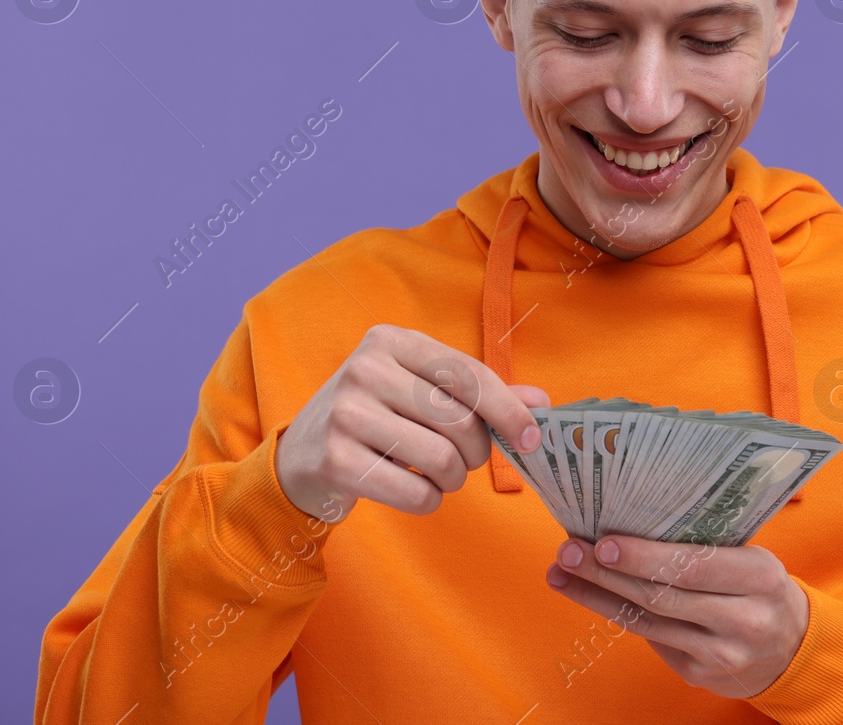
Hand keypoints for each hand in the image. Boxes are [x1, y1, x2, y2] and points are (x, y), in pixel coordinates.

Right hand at [275, 324, 548, 522]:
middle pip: (459, 420)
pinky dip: (429, 501)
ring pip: (441, 459)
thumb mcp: (421, 392)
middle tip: (465, 462)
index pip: (468, 374)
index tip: (531, 438)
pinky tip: (415, 492)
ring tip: (439, 476)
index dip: (508, 409)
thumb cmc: (377, 419)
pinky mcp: (336, 461)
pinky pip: (415, 493)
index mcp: (392, 341)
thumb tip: (541, 402)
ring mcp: (347, 413)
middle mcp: (366, 369)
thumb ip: (481, 395)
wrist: (300, 458)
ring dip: (453, 480)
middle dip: (476, 453)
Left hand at [545, 534, 808, 698]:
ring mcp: (721, 654)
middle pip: (662, 595)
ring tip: (561, 571)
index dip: (645, 557)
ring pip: (647, 622)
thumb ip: (706, 543)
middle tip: (568, 551)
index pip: (695, 566)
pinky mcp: (700, 674)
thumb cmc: (758, 586)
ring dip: (598, 595)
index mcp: (761, 577)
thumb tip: (632, 514)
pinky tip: (590, 594)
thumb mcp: (751, 557)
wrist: (790, 646)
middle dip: (607, 573)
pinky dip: (617, 613)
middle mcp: (744, 620)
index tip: (603, 541)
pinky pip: (650, 640)